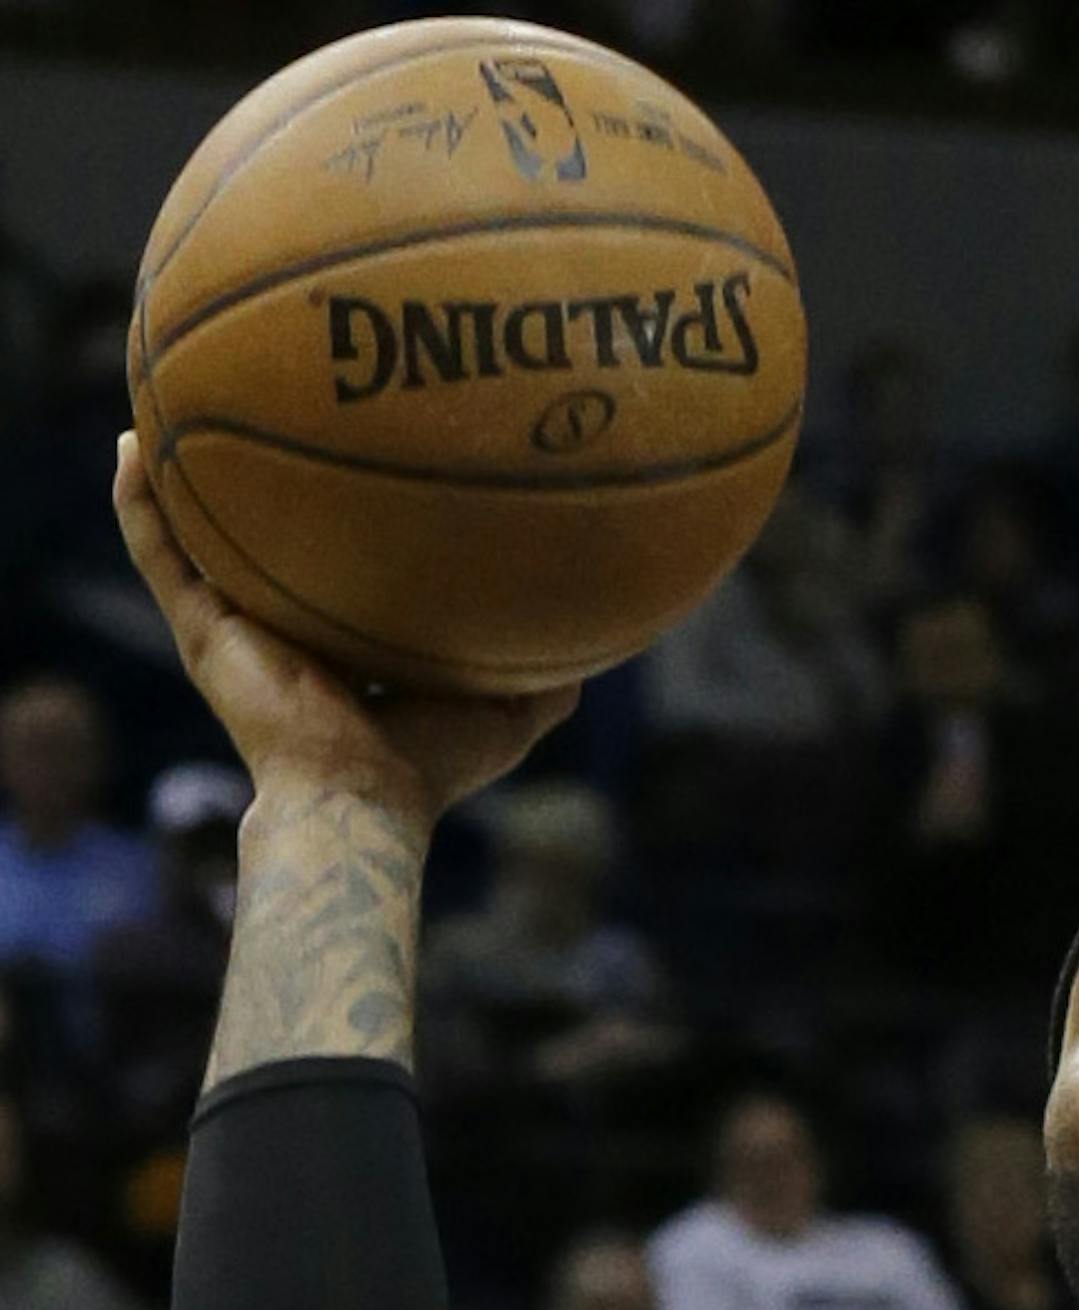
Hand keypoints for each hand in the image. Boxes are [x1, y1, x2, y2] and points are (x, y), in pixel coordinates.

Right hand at [114, 434, 578, 833]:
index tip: (349, 452)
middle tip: (255, 398)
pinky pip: (158, 552)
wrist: (359, 801)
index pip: (335, 563)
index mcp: (343, 636)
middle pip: (260, 535)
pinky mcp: (202, 632)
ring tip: (164, 402)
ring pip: (192, 534)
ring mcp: (236, 627)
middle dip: (252, 477)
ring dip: (175, 472)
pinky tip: (131, 443)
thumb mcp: (508, 711)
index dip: (338, 514)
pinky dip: (139, 501)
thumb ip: (548, 668)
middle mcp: (283, 625)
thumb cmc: (428, 769)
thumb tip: (606, 624)